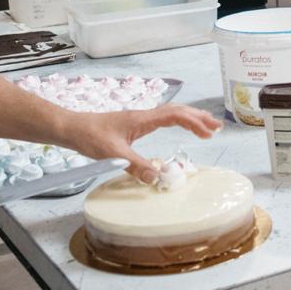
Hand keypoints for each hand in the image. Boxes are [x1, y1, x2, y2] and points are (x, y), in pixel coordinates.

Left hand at [56, 104, 221, 183]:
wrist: (72, 128)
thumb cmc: (90, 136)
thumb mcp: (114, 154)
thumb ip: (136, 166)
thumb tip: (159, 178)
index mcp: (142, 119)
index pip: (175, 115)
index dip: (194, 123)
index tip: (209, 133)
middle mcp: (144, 116)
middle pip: (178, 111)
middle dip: (199, 117)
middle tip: (217, 127)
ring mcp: (140, 119)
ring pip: (172, 113)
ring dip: (190, 117)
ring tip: (206, 127)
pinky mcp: (135, 125)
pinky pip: (163, 118)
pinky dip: (178, 121)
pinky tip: (180, 127)